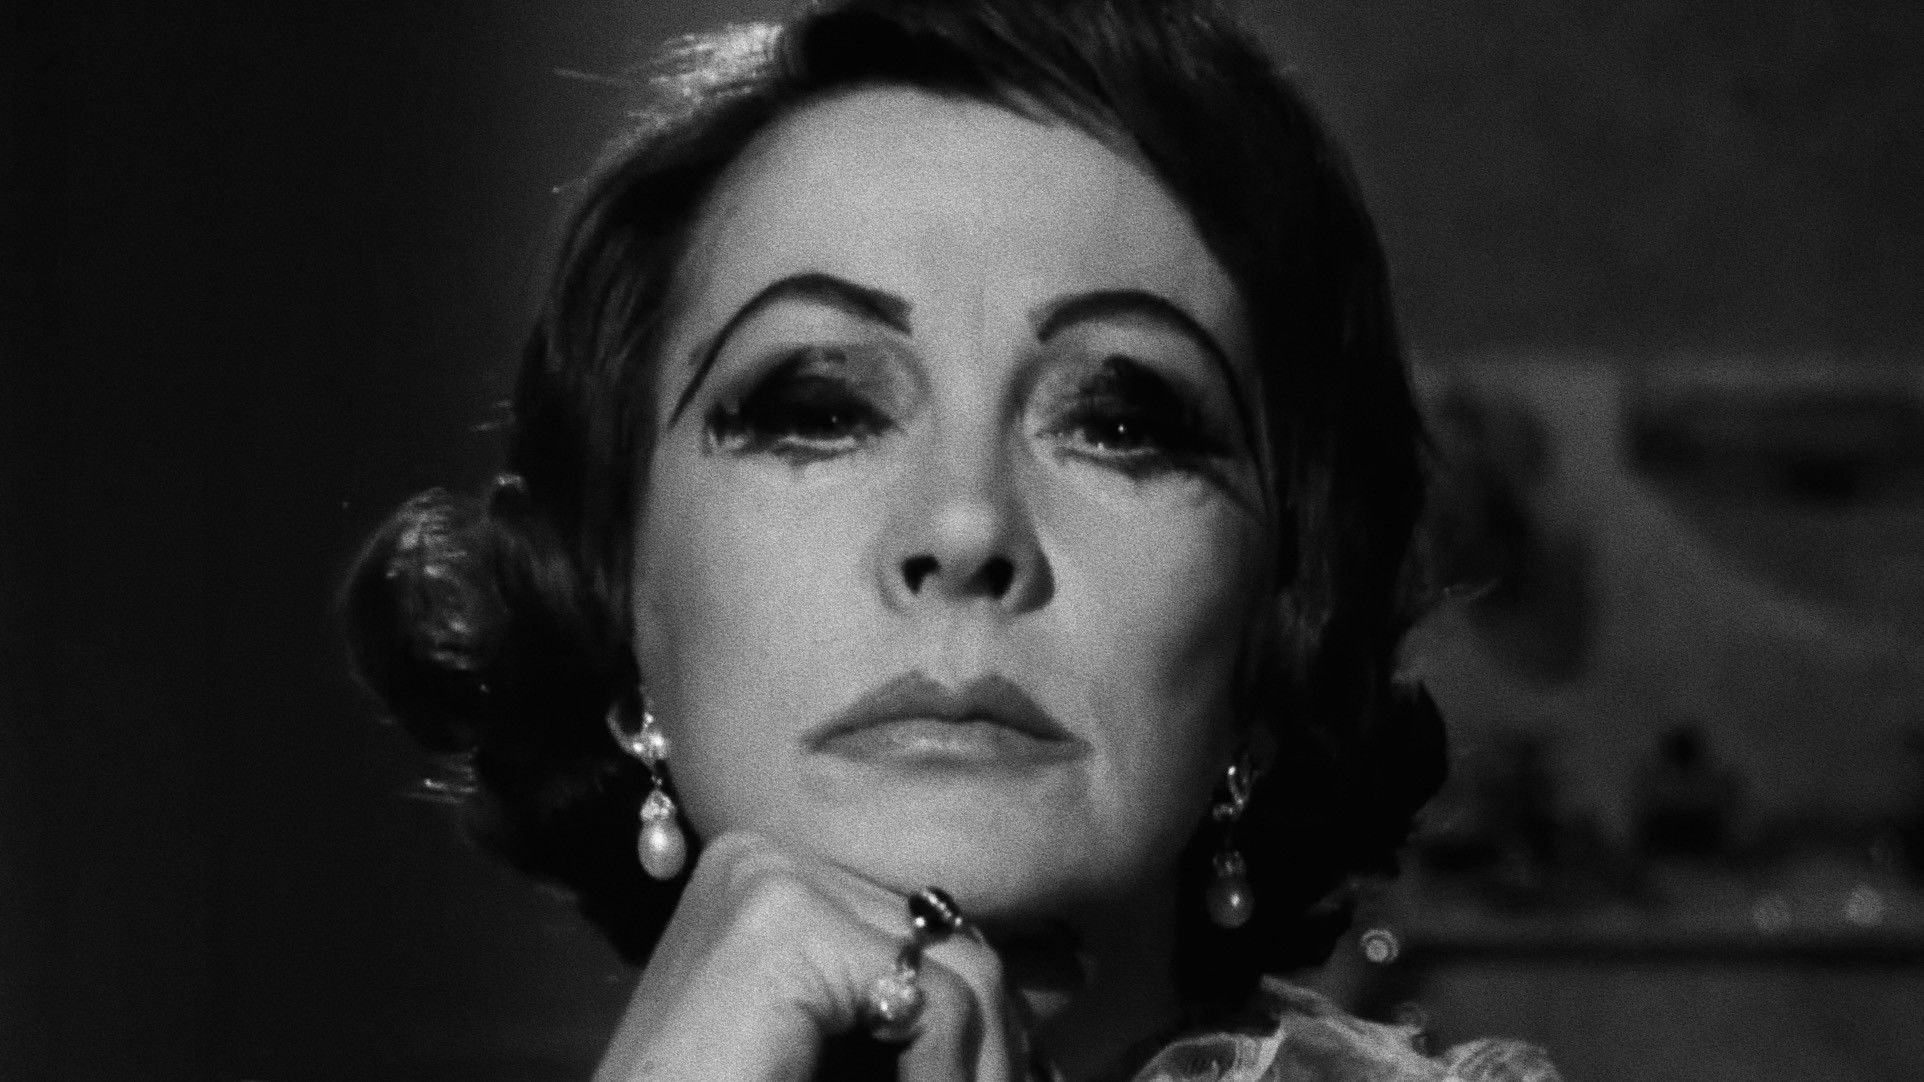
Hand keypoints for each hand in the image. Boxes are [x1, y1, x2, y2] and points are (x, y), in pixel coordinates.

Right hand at [594, 831, 1026, 1081]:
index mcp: (767, 877)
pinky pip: (933, 999)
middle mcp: (762, 854)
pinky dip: (948, 1078)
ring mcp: (766, 876)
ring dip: (983, 1070)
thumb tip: (1067, 968)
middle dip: (1002, 1040)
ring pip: (959, 968)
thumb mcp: (848, 1050)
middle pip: (948, 937)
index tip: (1037, 1064)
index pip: (921, 922)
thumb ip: (918, 1009)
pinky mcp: (776, 920)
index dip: (994, 1005)